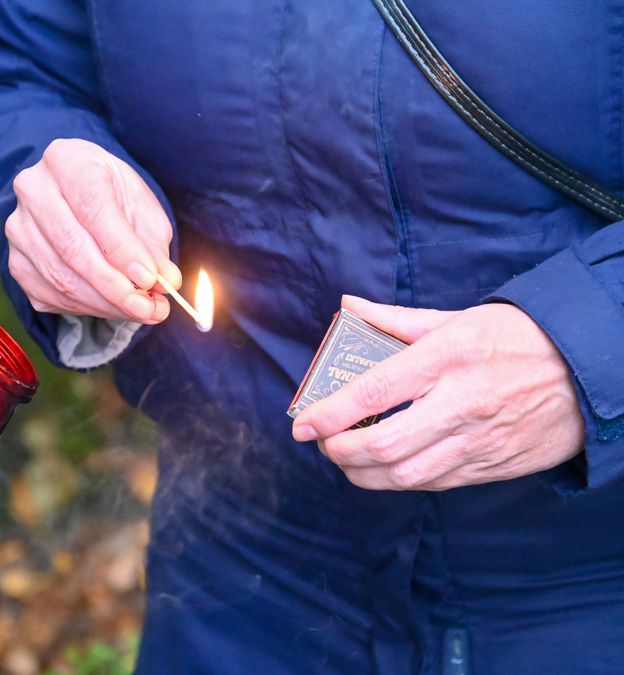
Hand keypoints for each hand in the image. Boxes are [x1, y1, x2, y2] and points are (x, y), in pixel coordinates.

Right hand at [6, 138, 179, 322]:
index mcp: (66, 159)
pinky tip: (112, 306)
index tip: (149, 278)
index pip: (91, 208)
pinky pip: (50, 295)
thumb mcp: (141, 206)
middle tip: (149, 308)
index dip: (121, 248)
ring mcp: (18, 228)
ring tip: (140, 310)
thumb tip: (165, 281)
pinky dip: (86, 308)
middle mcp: (33, 190)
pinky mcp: (15, 261)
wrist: (74, 193)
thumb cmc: (111, 195)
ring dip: (104, 303)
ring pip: (60, 278)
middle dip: (114, 286)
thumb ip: (152, 244)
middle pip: (71, 246)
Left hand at [291, 296, 584, 490]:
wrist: (589, 369)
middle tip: (323, 444)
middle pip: (384, 445)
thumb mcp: (457, 318)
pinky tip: (385, 468)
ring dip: (364, 474)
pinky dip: (400, 481)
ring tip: (346, 459)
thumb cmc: (517, 337)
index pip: (375, 391)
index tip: (303, 424)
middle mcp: (462, 402)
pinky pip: (436, 483)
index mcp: (448, 357)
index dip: (331, 413)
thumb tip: (349, 306)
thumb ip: (396, 320)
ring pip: (406, 475)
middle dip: (340, 452)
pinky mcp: (494, 465)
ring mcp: (479, 439)